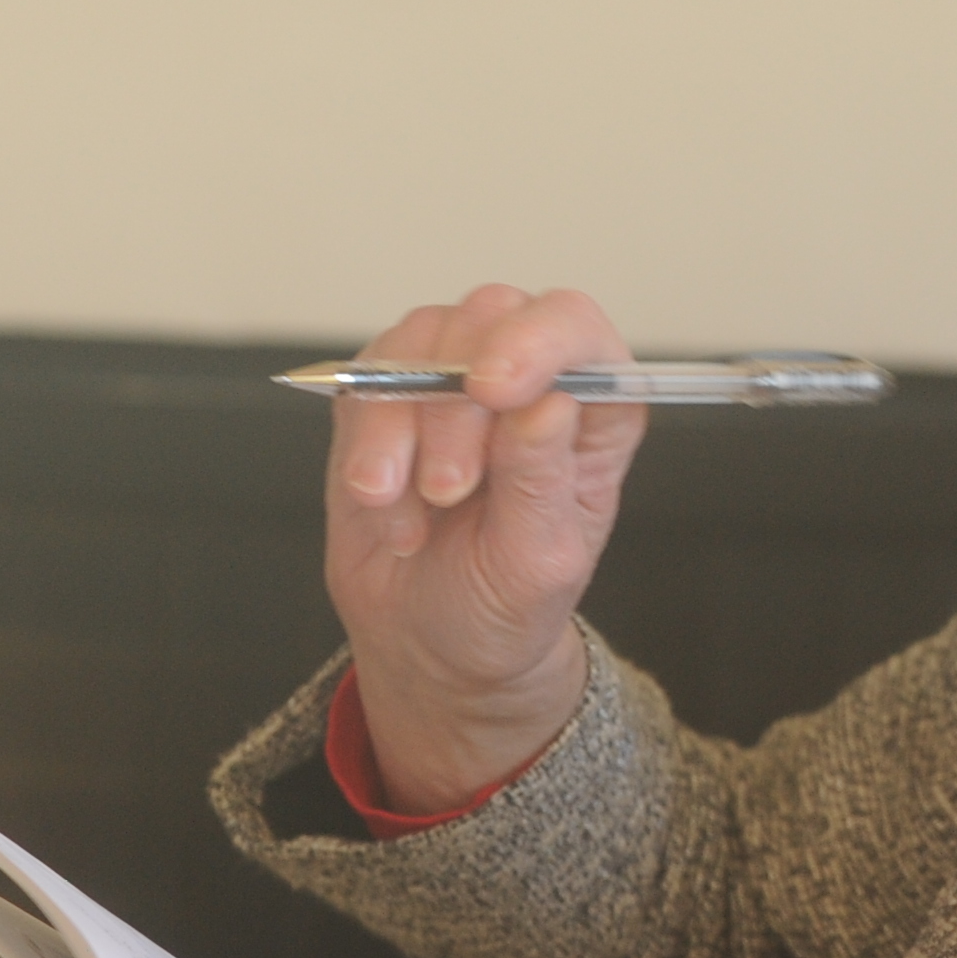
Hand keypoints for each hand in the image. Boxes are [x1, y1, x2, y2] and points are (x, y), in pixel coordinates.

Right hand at [322, 285, 643, 808]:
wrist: (426, 639)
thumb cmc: (502, 602)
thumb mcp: (537, 563)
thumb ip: (542, 481)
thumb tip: (549, 405)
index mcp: (591, 409)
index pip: (576, 329)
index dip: (537, 342)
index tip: (494, 390)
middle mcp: (526, 378)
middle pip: (490, 319)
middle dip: (457, 406)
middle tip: (448, 489)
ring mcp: (452, 375)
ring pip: (420, 342)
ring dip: (403, 428)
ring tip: (410, 513)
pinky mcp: (386, 391)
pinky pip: (365, 379)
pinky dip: (366, 444)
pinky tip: (386, 504)